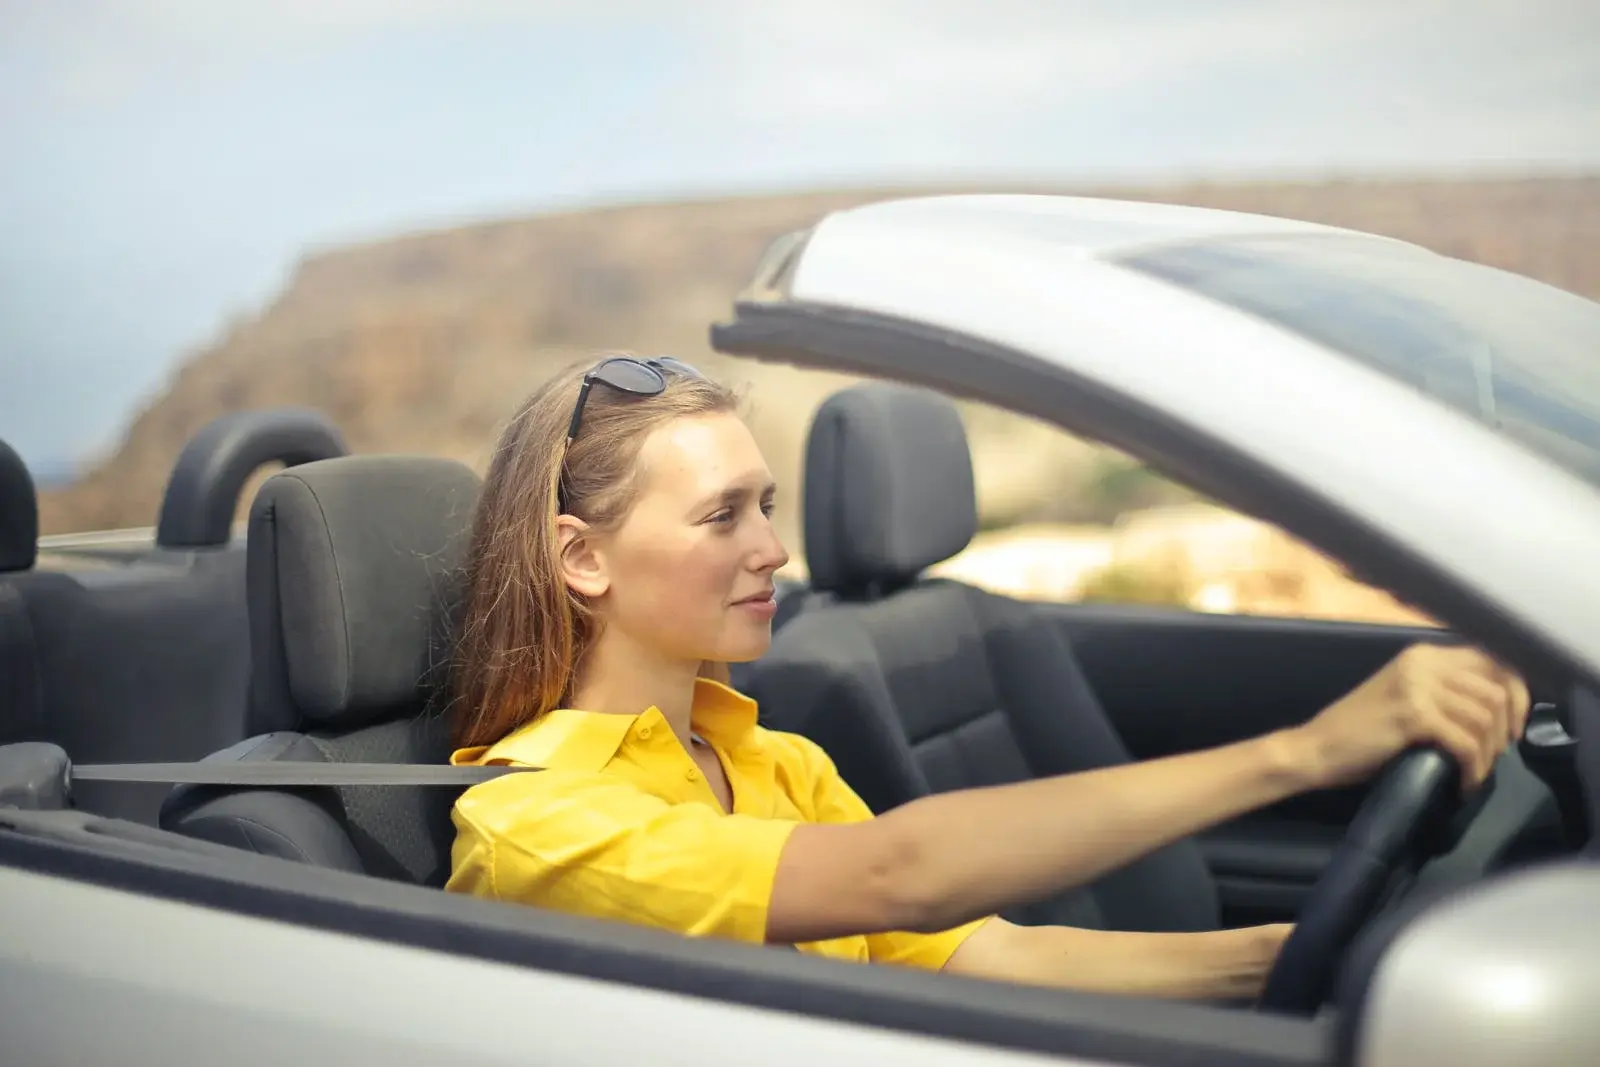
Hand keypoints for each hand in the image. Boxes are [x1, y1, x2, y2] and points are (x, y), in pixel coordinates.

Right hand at [1289, 643, 1529, 790]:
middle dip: (1505, 729)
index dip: (1516, 694)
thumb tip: (1497, 710)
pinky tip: (1462, 783)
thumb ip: (1444, 692)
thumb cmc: (1360, 732)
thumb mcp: (1406, 698)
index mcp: (1423, 655)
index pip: (1493, 661)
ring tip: (1474, 772)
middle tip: (1493, 757)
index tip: (1513, 727)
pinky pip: (1465, 742)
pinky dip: (1472, 768)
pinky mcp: (1413, 715)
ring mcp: (1417, 686)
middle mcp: (1422, 662)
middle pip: (1496, 690)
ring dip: (1488, 753)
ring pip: (1484, 718)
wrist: (1316, 748)